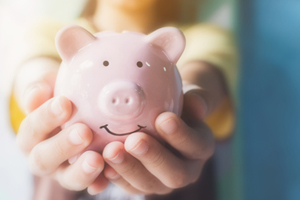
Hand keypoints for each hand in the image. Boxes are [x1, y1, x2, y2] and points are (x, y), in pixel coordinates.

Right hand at [15, 58, 108, 193]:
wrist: (75, 112)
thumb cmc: (63, 97)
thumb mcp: (51, 88)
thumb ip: (42, 89)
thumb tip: (38, 92)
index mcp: (32, 135)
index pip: (32, 128)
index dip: (45, 117)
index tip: (64, 103)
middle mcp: (44, 157)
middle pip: (44, 158)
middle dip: (63, 146)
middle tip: (83, 132)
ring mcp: (64, 171)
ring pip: (68, 178)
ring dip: (81, 171)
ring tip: (96, 160)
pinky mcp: (86, 177)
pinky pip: (92, 184)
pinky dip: (99, 182)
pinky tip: (109, 175)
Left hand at [99, 89, 213, 194]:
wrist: (164, 119)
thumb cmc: (177, 105)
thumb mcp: (190, 97)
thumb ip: (195, 99)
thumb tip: (197, 105)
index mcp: (200, 148)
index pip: (195, 145)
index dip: (180, 135)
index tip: (163, 119)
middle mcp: (186, 170)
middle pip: (175, 173)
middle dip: (153, 157)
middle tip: (134, 140)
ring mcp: (163, 181)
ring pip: (149, 184)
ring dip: (129, 169)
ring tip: (111, 151)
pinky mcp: (142, 184)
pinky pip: (130, 186)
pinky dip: (116, 177)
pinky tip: (103, 165)